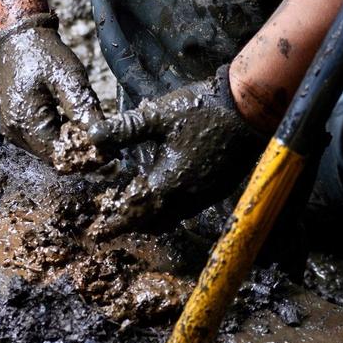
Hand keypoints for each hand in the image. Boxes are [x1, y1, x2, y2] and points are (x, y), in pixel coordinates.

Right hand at [0, 13, 102, 160]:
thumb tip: (102, 139)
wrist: (19, 36)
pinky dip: (58, 137)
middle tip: (105, 141)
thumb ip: (84, 110)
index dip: (86, 158)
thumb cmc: (43, 53)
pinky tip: (72, 123)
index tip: (109, 150)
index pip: (59, 156)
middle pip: (53, 158)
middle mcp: (14, 131)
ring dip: (69, 145)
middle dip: (80, 152)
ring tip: (89, 129)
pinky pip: (39, 141)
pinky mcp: (14, 124)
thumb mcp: (69, 78)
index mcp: (25, 122)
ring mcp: (12, 129)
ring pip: (47, 151)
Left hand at [88, 65, 265, 237]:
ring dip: (154, 214)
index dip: (115, 224)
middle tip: (116, 217)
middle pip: (154, 222)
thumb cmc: (202, 110)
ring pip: (173, 217)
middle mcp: (187, 198)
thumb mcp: (158, 115)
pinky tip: (167, 187)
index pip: (135, 214)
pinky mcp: (219, 188)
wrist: (250, 109)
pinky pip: (189, 208)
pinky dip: (173, 205)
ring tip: (138, 203)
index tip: (98, 233)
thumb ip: (125, 129)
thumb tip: (92, 136)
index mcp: (168, 183)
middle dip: (134, 222)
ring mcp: (206, 195)